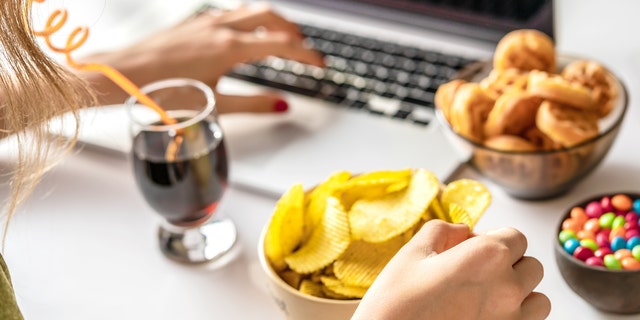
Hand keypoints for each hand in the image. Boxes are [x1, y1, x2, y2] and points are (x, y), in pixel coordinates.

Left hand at [80, 3, 323, 111]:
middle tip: (307, 51)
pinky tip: (249, 33)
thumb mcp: (215, 103)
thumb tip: (282, 105)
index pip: (282, 45)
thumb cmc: (163, 92)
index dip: (307, 56)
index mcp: (229, 48)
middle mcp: (220, 28)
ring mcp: (207, 21)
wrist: (124, 75)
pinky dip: (252, 21)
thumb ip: (254, 105)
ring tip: (285, 39)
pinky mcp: (195, 22)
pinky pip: (233, 13)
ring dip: (275, 22)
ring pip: (253, 11)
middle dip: (295, 33)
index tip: (321, 65)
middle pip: (272, 18)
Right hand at [352, 220, 550, 319]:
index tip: (475, 249)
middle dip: (509, 265)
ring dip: (519, 295)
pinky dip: (515, 319)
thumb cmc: (395, 305)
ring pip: (538, 300)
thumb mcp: (412, 254)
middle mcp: (508, 289)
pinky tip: (484, 317)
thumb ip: (443, 230)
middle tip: (478, 274)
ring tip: (486, 299)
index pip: (516, 237)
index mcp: (487, 257)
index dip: (494, 239)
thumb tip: (463, 230)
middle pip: (531, 267)